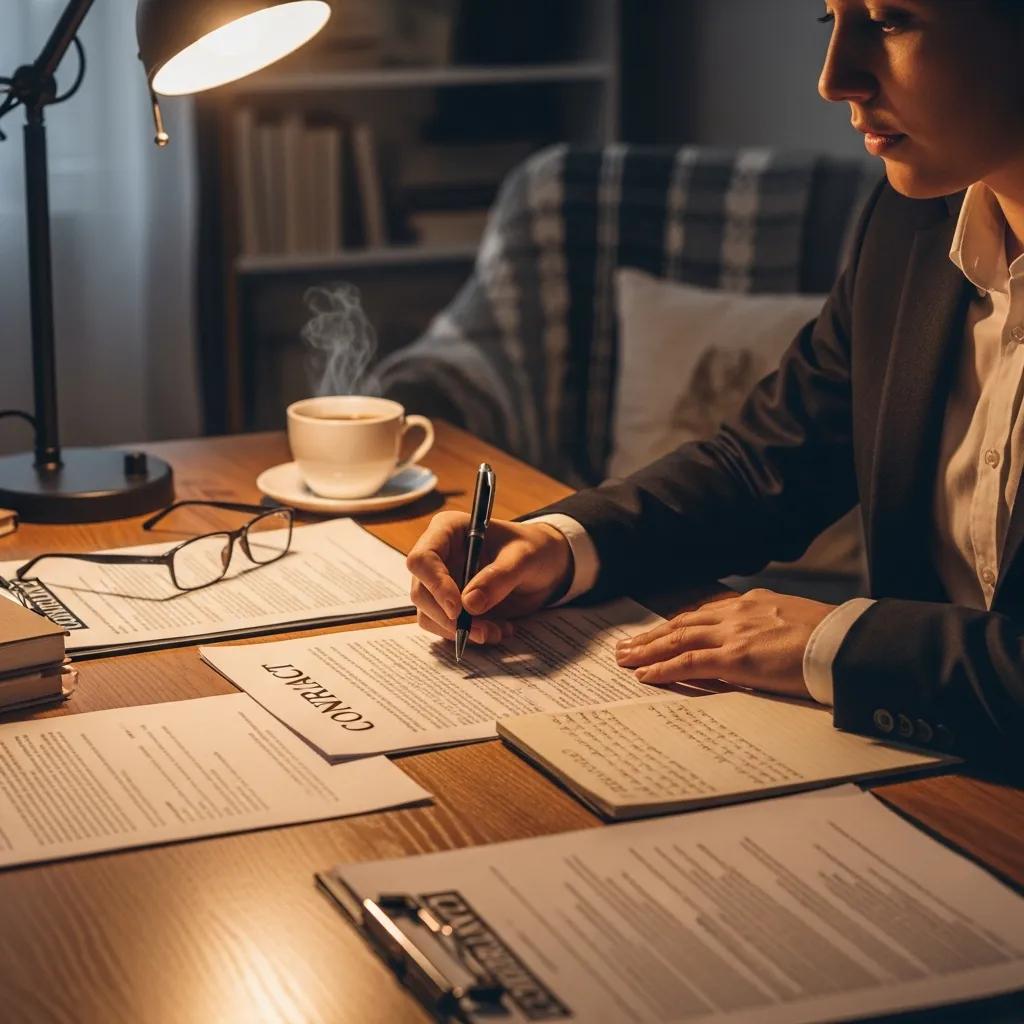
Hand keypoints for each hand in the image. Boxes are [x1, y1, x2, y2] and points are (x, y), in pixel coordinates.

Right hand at [406, 513, 572, 644]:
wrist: (544, 566)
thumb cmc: (533, 549)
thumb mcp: (523, 558)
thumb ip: (498, 577)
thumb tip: (469, 604)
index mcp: (448, 531)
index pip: (422, 559)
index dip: (435, 585)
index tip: (457, 609)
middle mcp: (438, 557)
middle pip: (421, 592)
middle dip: (449, 618)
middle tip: (483, 631)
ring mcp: (441, 583)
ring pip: (430, 615)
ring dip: (461, 631)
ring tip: (497, 630)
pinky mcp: (450, 606)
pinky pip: (446, 628)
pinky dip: (470, 635)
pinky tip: (498, 629)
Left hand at [615, 589, 834, 699]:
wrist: (847, 643)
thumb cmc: (831, 637)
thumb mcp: (794, 619)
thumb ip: (769, 625)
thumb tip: (760, 639)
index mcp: (752, 603)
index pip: (703, 614)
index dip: (676, 625)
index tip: (658, 633)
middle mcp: (737, 612)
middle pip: (682, 623)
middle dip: (652, 636)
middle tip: (627, 646)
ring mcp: (734, 634)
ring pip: (678, 639)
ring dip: (648, 650)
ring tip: (625, 660)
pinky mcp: (735, 658)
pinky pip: (688, 662)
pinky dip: (663, 669)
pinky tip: (645, 675)